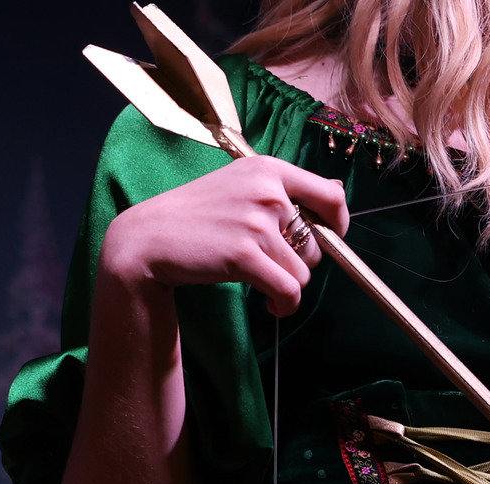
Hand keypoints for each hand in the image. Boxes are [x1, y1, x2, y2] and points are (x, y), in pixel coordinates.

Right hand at [99, 155, 349, 317]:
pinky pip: (289, 291)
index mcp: (269, 170)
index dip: (338, 222)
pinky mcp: (246, 255)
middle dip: (299, 262)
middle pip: (317, 244)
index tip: (330, 237)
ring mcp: (257, 223)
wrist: (151, 237)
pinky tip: (271, 305)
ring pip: (303, 272)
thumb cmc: (197, 215)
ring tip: (264, 284)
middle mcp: (268, 192)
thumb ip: (285, 189)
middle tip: (271, 265)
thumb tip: (337, 190)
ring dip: (286, 286)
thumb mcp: (241, 185)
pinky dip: (285, 306)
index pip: (332, 194)